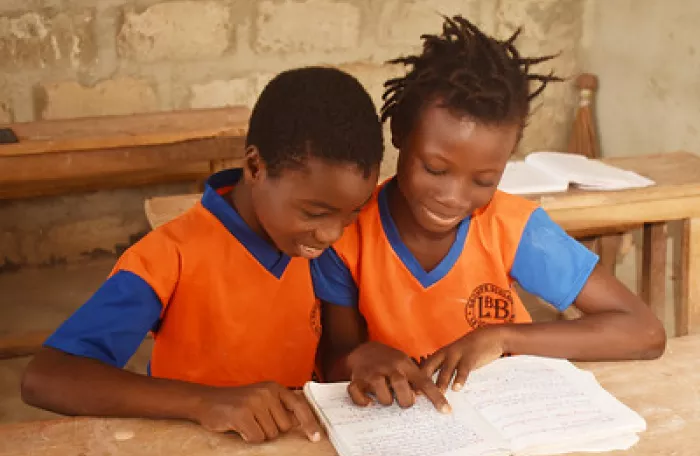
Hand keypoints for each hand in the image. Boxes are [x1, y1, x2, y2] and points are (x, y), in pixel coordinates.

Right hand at [192, 381, 320, 443]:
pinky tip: (240, 427)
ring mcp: (254, 402)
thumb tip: (301, 422)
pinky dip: (249, 438)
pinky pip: (257, 438)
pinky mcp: (242, 414)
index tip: (316, 438)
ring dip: (258, 434)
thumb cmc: (237, 403)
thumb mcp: (261, 399)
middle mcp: (267, 392)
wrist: (206, 401)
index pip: (299, 407)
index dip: (309, 424)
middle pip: (285, 427)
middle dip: (271, 429)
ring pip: (271, 435)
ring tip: (246, 422)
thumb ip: (280, 407)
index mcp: (274, 387)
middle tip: (255, 420)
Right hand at [345, 341, 449, 412]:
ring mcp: (372, 374)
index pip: (423, 382)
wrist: (364, 350)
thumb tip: (430, 400)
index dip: (436, 397)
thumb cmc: (389, 361)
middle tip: (404, 401)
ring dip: (386, 402)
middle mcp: (388, 368)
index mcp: (404, 364)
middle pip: (401, 387)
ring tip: (386, 397)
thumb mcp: (405, 364)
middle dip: (406, 401)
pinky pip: (358, 395)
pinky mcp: (357, 380)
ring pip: (383, 396)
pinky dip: (363, 402)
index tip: (446, 411)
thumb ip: (415, 379)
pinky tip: (369, 402)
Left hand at [422, 326, 505, 392]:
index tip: (409, 392)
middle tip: (417, 395)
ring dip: (441, 382)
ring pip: (446, 370)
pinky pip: (463, 369)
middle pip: (430, 368)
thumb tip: (437, 392)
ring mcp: (457, 354)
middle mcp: (445, 354)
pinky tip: (457, 388)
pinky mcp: (470, 357)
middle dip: (423, 381)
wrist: (489, 337)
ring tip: (437, 394)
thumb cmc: (470, 352)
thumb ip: (446, 371)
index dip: (415, 380)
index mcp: (439, 355)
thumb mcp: (455, 359)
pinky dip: (460, 378)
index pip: (424, 368)